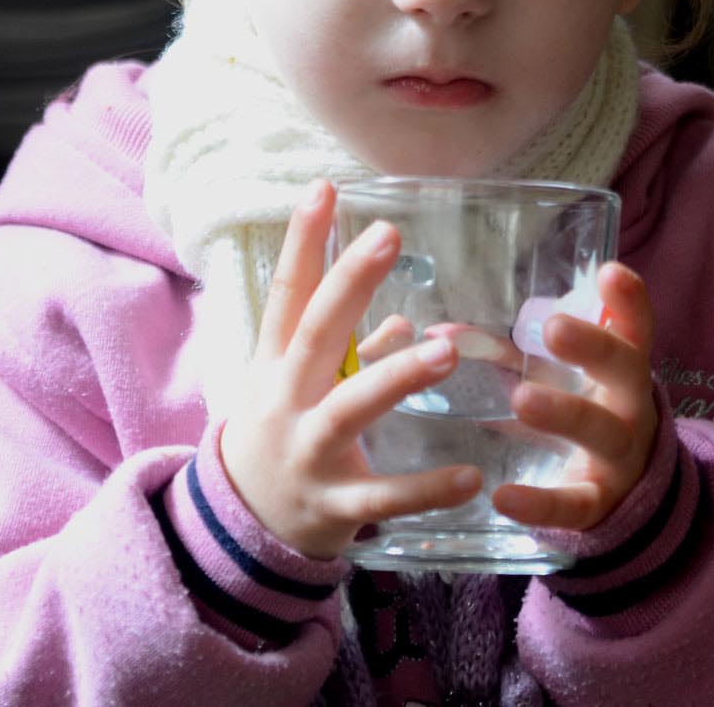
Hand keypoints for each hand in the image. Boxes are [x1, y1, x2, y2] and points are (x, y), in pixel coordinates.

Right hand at [217, 180, 483, 557]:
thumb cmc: (281, 433)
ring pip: (350, 409)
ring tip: (445, 353)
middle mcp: (284, 399)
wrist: (243, 525)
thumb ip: (350, 351)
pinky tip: (470, 478)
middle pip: (314, 333)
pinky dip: (425, 490)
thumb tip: (409, 321)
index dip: (303, 241)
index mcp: (274, 363)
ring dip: (396, 377)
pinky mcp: (332, 505)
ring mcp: (306, 452)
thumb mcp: (297, 385)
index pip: (288, 292)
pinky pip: (383, 497)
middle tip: (387, 235)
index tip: (325, 187)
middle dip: (349, 284)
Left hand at [490, 262, 658, 531]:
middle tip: (552, 327)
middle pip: (623, 369)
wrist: (621, 492)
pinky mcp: (598, 502)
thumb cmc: (579, 412)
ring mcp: (618, 454)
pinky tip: (504, 496)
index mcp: (621, 366)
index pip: (633, 326)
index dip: (627, 300)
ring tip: (522, 398)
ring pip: (599, 431)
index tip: (609, 272)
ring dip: (563, 412)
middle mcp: (629, 404)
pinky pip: (572, 503)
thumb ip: (501, 355)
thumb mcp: (551, 380)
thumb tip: (437, 332)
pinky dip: (540, 502)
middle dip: (592, 347)